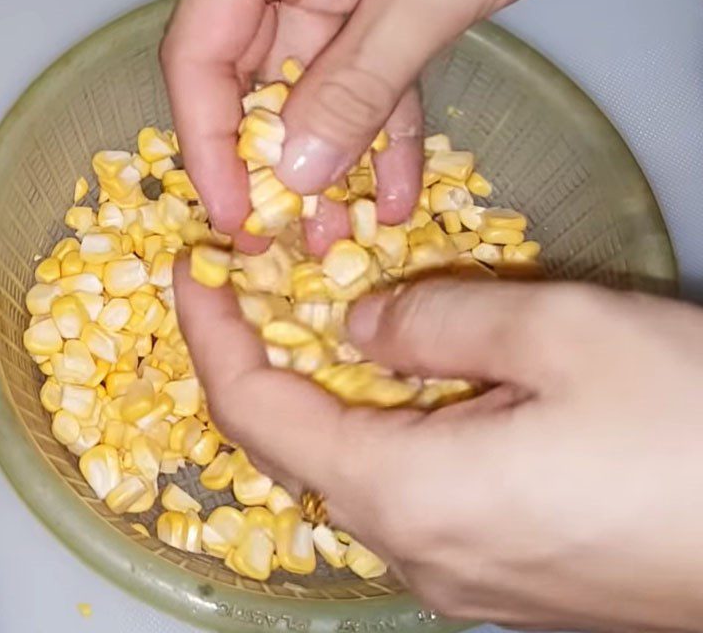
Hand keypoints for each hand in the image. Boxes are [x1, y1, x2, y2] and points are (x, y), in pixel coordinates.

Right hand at [161, 0, 670, 253]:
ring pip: (317, 83)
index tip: (233, 213)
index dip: (209, 142)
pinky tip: (395, 191)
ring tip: (341, 234)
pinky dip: (384, 128)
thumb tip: (297, 174)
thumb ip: (356, 84)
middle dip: (275, 161)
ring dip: (333, 157)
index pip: (202, 49)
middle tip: (285, 236)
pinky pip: (373, 72)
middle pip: (254, 73)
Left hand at [175, 260, 702, 632]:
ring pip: (351, 469)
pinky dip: (377, 426)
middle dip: (261, 358)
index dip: (211, 336)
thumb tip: (358, 327)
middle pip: (295, 447)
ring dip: (324, 391)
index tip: (191, 271)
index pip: (257, 413)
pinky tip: (406, 383)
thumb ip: (435, 322)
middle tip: (254, 281)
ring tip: (322, 316)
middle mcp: (416, 552)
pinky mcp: (501, 571)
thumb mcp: (559, 335)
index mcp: (408, 494)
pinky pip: (406, 491)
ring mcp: (458, 573)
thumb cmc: (693, 432)